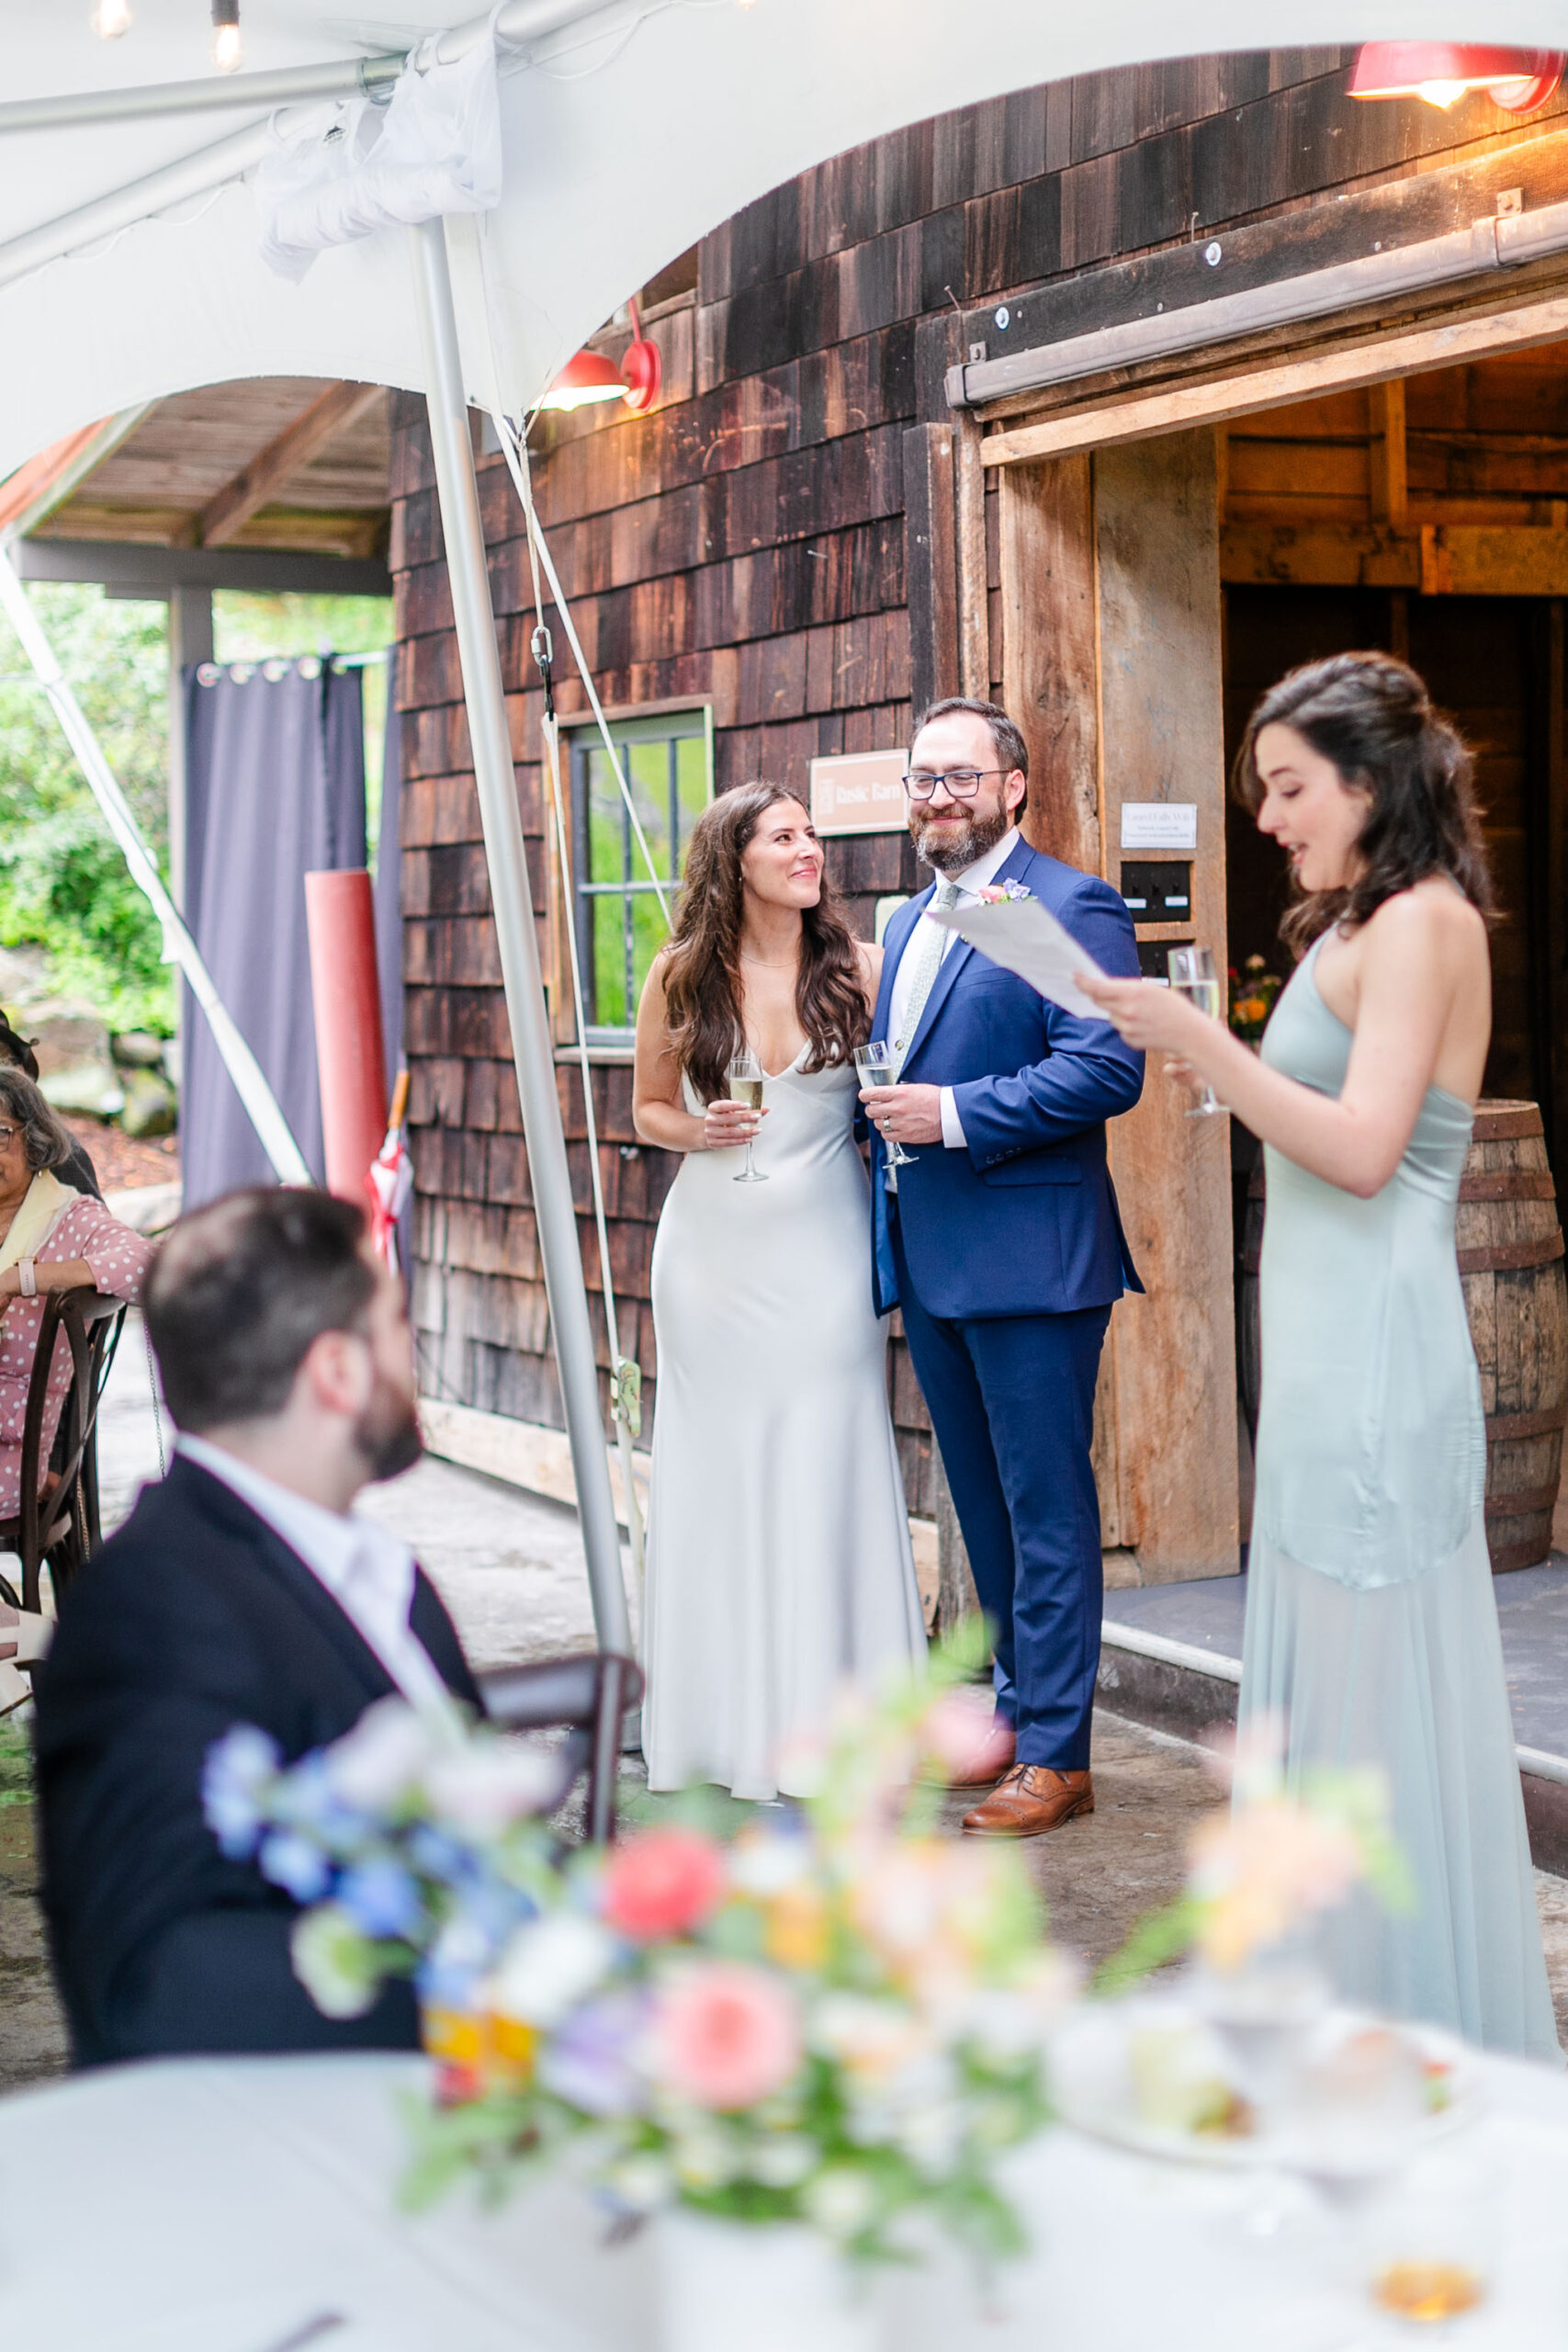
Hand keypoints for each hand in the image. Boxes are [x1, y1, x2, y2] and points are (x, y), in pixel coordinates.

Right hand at [701, 1097, 765, 1150]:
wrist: (709, 1131)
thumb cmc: (723, 1119)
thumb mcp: (733, 1112)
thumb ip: (749, 1111)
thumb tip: (766, 1109)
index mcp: (713, 1108)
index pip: (723, 1105)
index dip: (735, 1105)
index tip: (747, 1105)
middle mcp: (710, 1119)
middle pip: (729, 1119)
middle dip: (745, 1118)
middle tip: (757, 1117)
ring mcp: (710, 1132)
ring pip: (730, 1132)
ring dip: (745, 1132)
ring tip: (756, 1130)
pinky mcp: (713, 1142)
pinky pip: (728, 1142)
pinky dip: (740, 1141)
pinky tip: (749, 1138)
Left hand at [859, 1081, 943, 1145]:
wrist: (950, 1114)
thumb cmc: (937, 1099)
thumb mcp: (916, 1087)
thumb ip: (899, 1091)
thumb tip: (887, 1094)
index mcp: (899, 1093)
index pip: (871, 1094)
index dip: (864, 1095)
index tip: (864, 1096)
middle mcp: (897, 1108)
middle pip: (871, 1111)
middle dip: (872, 1109)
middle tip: (876, 1108)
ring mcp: (901, 1124)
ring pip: (878, 1124)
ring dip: (880, 1121)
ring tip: (888, 1118)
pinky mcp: (906, 1136)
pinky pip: (887, 1136)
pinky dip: (887, 1132)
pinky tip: (893, 1128)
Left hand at [1075, 972, 1217, 1056]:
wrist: (1189, 1034)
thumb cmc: (1175, 1008)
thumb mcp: (1153, 989)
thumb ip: (1128, 989)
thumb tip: (1107, 988)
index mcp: (1133, 993)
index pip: (1098, 987)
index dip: (1083, 982)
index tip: (1074, 976)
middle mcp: (1127, 1011)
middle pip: (1099, 1001)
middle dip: (1100, 994)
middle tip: (1102, 988)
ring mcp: (1127, 1028)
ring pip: (1110, 1015)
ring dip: (1117, 1010)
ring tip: (1140, 1010)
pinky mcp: (1130, 1040)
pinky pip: (1120, 1028)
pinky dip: (1126, 1023)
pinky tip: (1143, 1022)